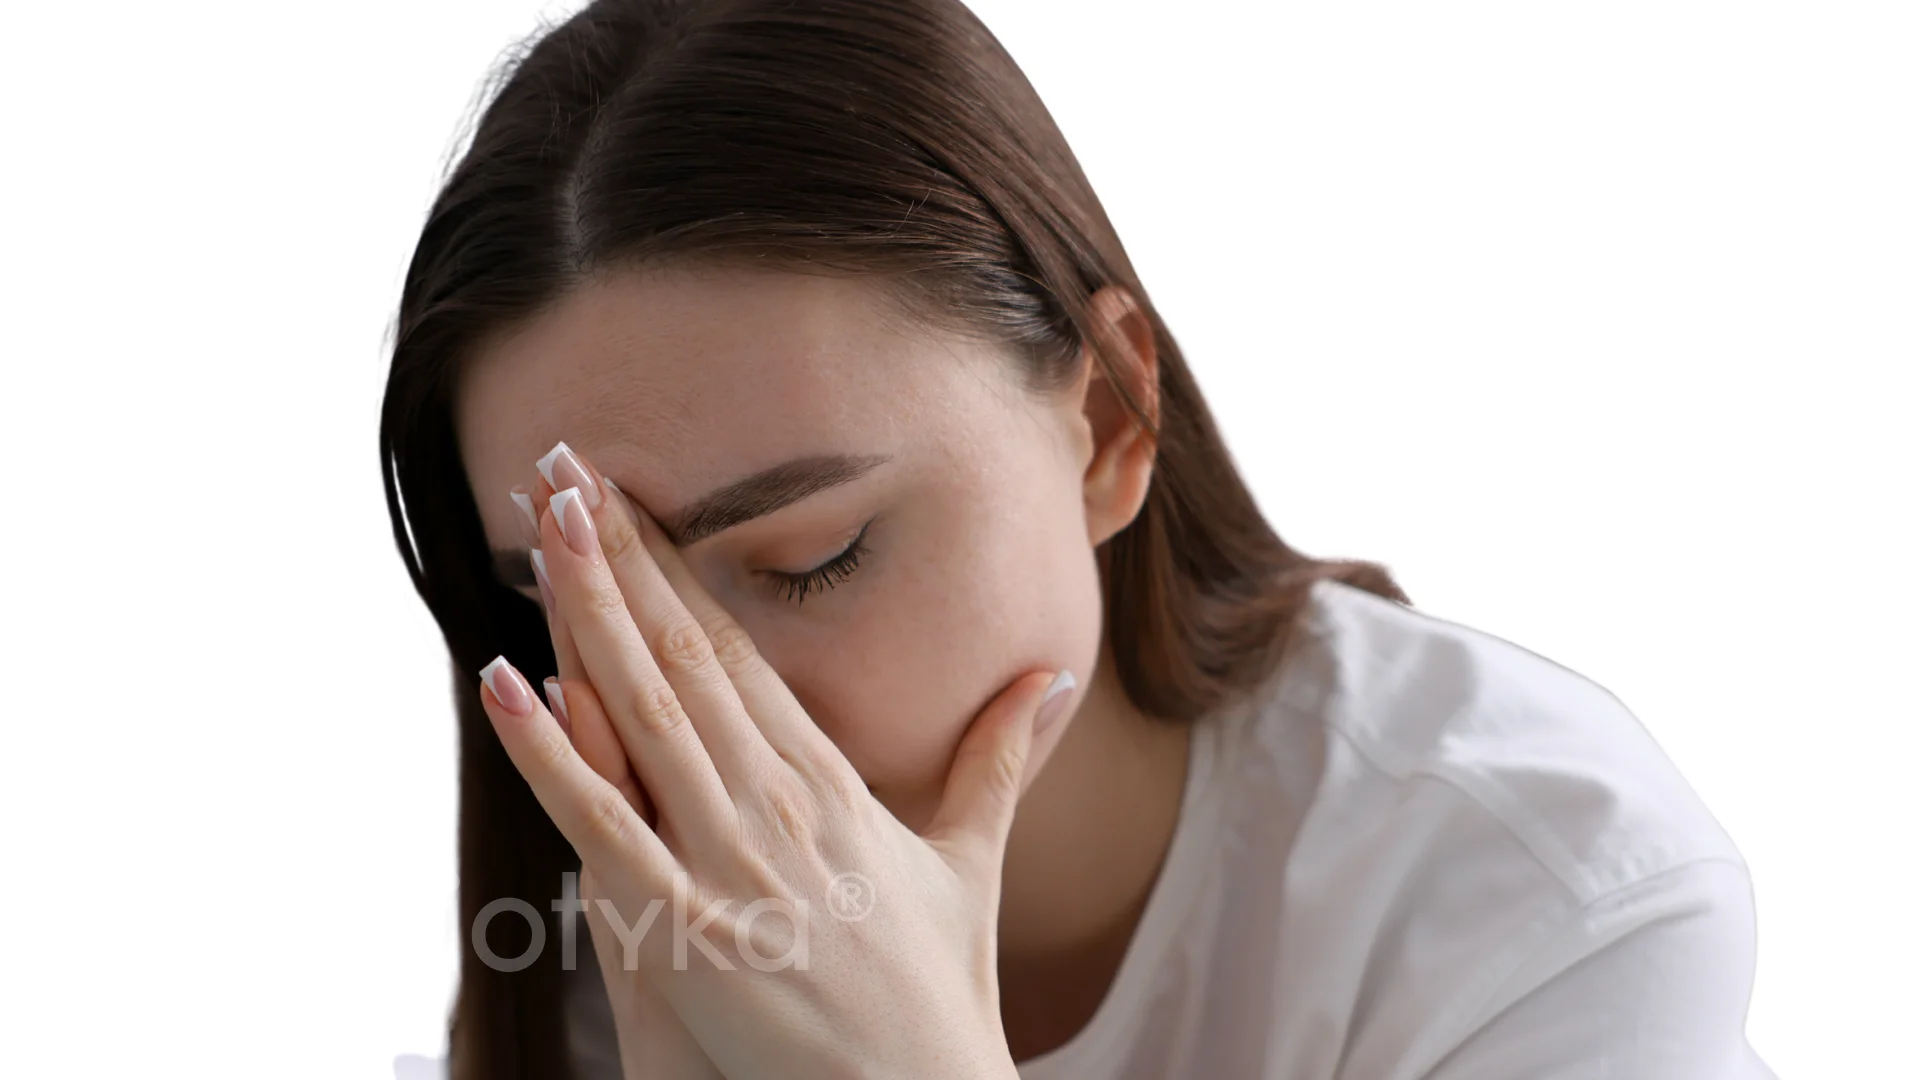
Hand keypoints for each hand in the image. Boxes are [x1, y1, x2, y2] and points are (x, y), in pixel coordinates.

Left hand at [477, 442, 1075, 1079]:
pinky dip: (550, 751)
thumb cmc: (942, 991)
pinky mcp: (684, 926)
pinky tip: (504, 680)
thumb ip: (995, 762)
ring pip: (644, 708)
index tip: (633, 498)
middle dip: (620, 554)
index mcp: (832, 778)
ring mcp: (729, 858)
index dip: (679, 567)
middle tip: (564, 464)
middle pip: (686, 652)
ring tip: (541, 519)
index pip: (740, 647)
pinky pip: (600, 824)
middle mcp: (777, 799)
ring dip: (587, 608)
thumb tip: (1053, 679)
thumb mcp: (968, 861)